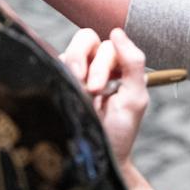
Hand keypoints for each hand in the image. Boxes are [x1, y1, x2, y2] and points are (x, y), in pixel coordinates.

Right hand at [60, 28, 148, 166]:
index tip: (98, 88)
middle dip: (83, 59)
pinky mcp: (59, 80)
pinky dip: (58, 74)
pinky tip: (65, 92)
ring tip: (78, 93)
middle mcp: (97, 64)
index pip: (107, 44)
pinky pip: (54, 64)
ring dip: (73, 69)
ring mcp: (77, 72)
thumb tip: (117, 32)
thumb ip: (133, 63)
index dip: (101, 62)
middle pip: (86, 38)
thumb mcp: (135, 98)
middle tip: (87, 88)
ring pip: (69, 51)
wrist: (97, 157)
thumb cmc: (120, 130)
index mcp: (118, 65)